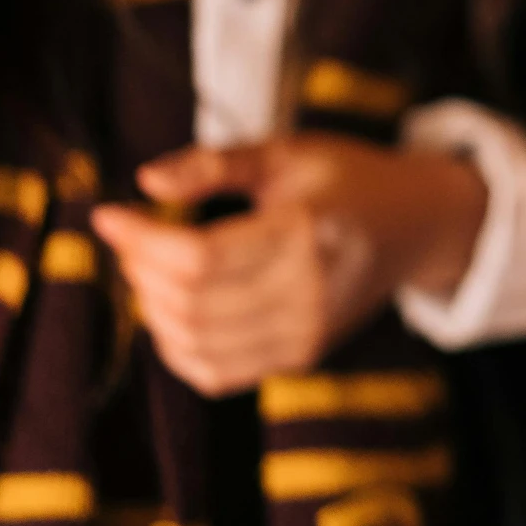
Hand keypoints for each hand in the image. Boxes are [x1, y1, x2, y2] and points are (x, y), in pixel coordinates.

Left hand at [91, 133, 486, 396]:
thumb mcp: (286, 152)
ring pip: (196, 342)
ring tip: (148, 270)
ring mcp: (307, 331)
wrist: (415, 226)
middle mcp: (310, 291)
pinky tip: (169, 313)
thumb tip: (144, 182)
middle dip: (139, 270)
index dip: (140, 240)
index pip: (199, 257)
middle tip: (130, 237)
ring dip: (152, 309)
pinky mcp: (302, 356)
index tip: (109, 215)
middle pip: (189, 302)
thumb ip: (214, 163)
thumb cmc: (346, 181)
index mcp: (307, 231)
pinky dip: (176, 349)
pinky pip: (216, 374)